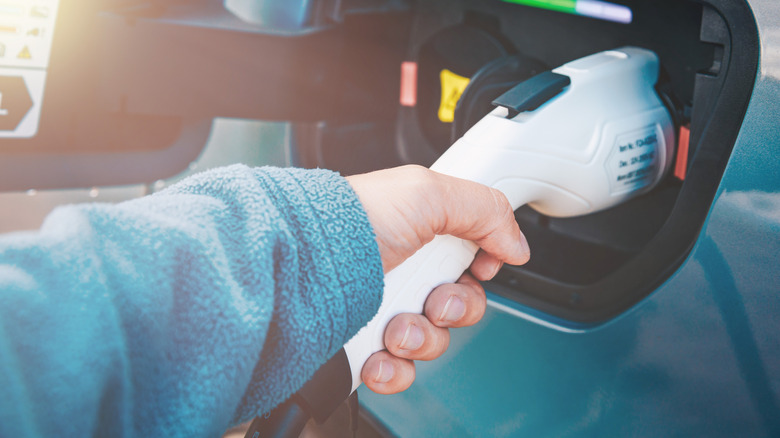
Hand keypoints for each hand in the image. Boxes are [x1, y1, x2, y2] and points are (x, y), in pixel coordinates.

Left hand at [347, 165, 529, 393]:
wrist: (301, 265)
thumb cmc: (351, 222)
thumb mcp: (428, 193)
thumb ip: (485, 210)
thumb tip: (516, 244)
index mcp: (421, 237)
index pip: (470, 263)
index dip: (481, 272)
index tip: (478, 268)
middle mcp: (404, 274)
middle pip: (458, 308)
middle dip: (453, 309)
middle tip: (433, 299)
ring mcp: (384, 312)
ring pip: (432, 344)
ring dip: (421, 339)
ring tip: (396, 326)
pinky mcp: (366, 347)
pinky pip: (399, 372)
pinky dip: (394, 369)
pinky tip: (380, 354)